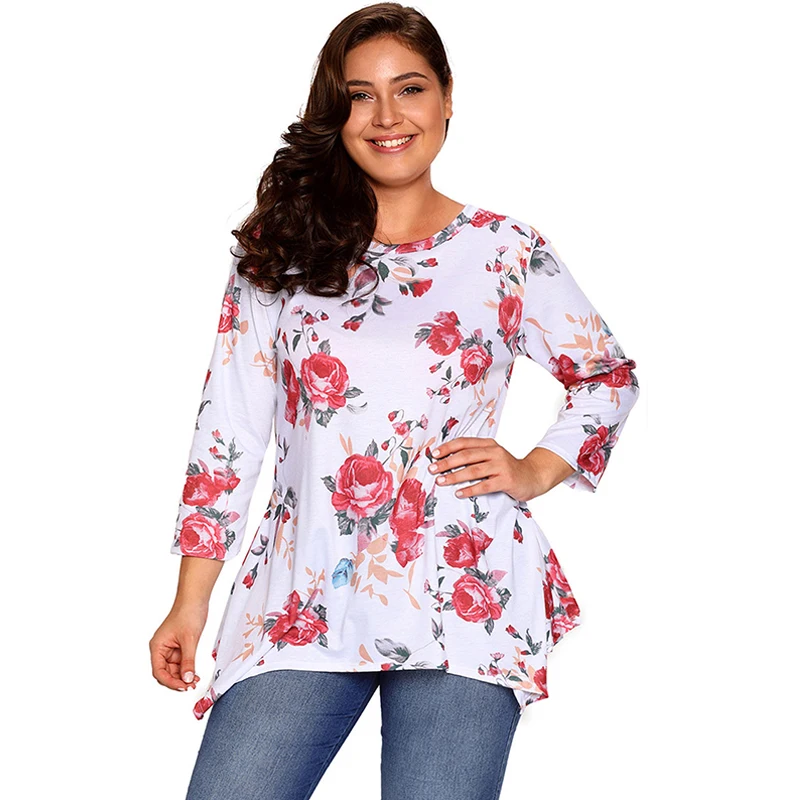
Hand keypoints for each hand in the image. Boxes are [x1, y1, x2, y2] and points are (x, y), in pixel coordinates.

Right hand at [149, 603, 207, 692]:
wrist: (196, 599)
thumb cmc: (188, 613)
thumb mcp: (189, 640)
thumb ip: (188, 661)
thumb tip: (187, 678)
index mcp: (157, 646)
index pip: (159, 671)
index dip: (170, 682)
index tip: (182, 687)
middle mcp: (161, 648)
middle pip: (165, 672)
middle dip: (177, 681)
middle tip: (190, 686)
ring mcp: (170, 648)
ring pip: (174, 669)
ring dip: (183, 676)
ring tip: (194, 682)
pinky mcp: (179, 646)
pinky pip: (181, 662)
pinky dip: (187, 669)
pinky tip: (194, 674)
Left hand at [428, 436, 544, 502]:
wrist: (532, 476)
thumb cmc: (506, 468)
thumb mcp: (492, 457)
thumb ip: (474, 456)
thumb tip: (447, 460)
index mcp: (489, 444)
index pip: (464, 442)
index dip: (448, 448)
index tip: (434, 454)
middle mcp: (495, 452)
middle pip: (466, 456)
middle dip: (447, 463)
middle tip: (433, 469)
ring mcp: (501, 466)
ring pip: (473, 470)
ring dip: (454, 476)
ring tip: (441, 481)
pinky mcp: (506, 480)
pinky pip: (484, 485)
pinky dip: (470, 489)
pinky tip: (459, 493)